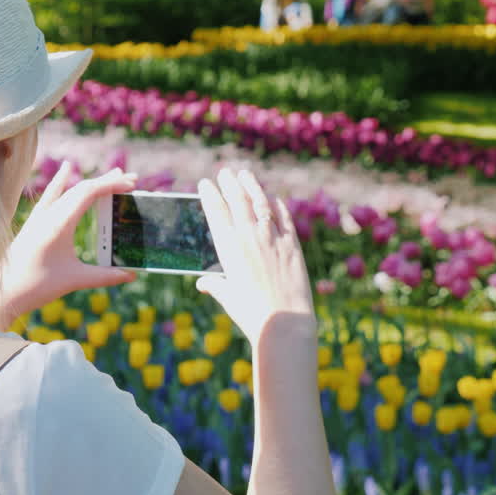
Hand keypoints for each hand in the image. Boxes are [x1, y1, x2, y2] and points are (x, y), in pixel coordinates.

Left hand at [0, 161, 137, 323]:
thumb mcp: (74, 280)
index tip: (130, 184)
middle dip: (108, 182)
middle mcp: (48, 214)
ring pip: (68, 190)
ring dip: (90, 182)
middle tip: (132, 179)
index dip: (111, 185)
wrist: (0, 291)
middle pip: (81, 188)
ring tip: (112, 176)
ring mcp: (39, 217)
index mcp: (58, 223)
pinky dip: (61, 181)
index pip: (88, 192)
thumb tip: (130, 275)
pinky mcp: (34, 222)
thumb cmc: (35, 285)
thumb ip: (104, 276)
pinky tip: (67, 167)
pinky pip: (50, 194)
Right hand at [195, 169, 314, 343]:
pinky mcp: (292, 245)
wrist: (283, 321)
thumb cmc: (250, 313)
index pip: (215, 211)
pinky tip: (272, 198)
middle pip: (237, 200)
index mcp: (228, 248)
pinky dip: (277, 204)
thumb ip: (215, 285)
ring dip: (251, 186)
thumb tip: (203, 283)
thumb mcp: (228, 297)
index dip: (210, 194)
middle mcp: (249, 237)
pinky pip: (284, 217)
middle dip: (229, 183)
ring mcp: (272, 238)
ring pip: (260, 202)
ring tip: (245, 174)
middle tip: (224, 173)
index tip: (205, 183)